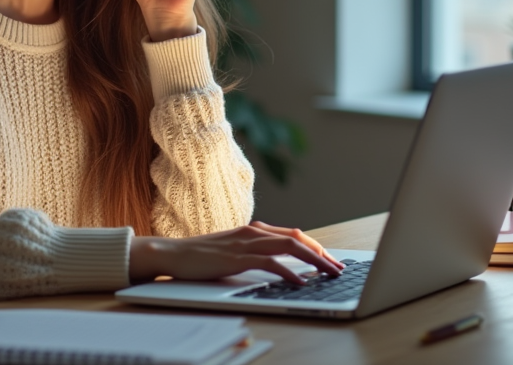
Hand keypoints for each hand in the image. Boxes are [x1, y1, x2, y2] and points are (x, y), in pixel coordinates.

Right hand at [128, 221, 344, 283]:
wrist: (172, 253)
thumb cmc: (202, 256)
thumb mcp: (234, 251)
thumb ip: (255, 253)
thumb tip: (280, 265)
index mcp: (255, 229)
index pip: (294, 235)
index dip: (316, 247)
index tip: (331, 261)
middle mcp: (254, 231)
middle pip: (298, 239)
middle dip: (322, 254)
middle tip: (339, 269)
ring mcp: (246, 242)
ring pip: (290, 247)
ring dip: (314, 261)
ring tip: (330, 274)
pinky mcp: (237, 257)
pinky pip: (270, 263)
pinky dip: (289, 272)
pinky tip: (300, 282)